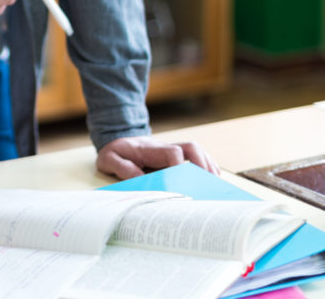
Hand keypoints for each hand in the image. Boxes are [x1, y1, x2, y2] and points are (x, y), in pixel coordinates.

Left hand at [96, 136, 219, 179]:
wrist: (115, 140)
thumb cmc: (114, 152)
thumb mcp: (109, 159)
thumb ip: (122, 167)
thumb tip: (140, 178)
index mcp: (149, 149)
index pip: (172, 152)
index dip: (180, 166)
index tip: (183, 183)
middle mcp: (164, 148)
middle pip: (190, 147)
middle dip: (202, 163)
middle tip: (208, 183)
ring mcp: (171, 150)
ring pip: (196, 151)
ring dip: (207, 165)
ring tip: (215, 184)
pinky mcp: (175, 156)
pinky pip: (195, 156)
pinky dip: (206, 165)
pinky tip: (212, 178)